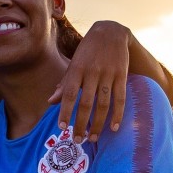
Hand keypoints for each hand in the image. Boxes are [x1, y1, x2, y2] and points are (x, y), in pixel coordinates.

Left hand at [49, 20, 129, 141]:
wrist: (110, 31)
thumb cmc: (87, 51)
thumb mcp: (73, 64)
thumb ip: (64, 84)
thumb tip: (50, 102)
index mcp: (77, 69)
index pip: (69, 94)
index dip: (65, 111)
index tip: (62, 127)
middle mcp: (92, 72)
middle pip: (86, 102)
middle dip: (81, 123)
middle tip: (78, 140)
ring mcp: (108, 74)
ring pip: (103, 103)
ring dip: (98, 123)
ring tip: (94, 138)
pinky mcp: (122, 75)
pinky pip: (120, 98)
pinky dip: (118, 114)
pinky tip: (114, 127)